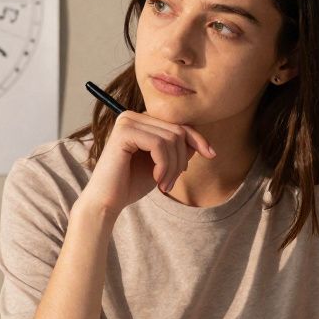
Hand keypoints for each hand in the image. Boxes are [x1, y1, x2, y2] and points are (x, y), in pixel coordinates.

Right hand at [77, 112, 215, 216]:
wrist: (107, 202)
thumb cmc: (131, 184)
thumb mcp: (162, 164)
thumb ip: (177, 149)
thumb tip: (200, 140)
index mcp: (140, 120)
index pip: (178, 123)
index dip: (197, 138)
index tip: (211, 155)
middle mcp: (132, 116)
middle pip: (177, 130)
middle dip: (182, 159)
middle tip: (171, 183)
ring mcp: (127, 121)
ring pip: (171, 139)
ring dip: (174, 166)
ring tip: (165, 184)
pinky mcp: (124, 132)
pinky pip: (160, 145)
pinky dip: (164, 165)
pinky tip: (157, 179)